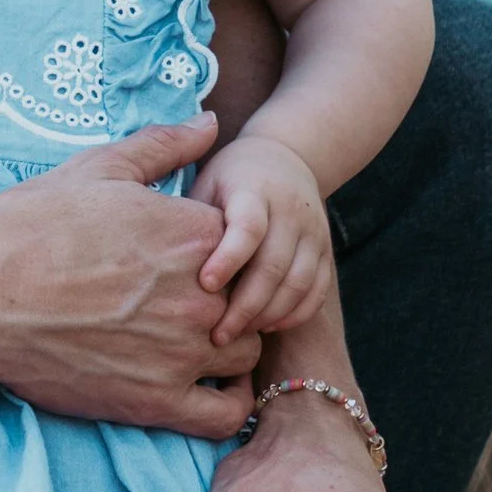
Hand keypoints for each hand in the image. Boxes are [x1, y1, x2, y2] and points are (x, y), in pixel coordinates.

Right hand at [0, 114, 260, 433]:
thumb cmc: (28, 227)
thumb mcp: (96, 170)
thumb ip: (162, 145)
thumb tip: (209, 121)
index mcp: (194, 234)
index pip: (244, 245)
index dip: (218, 251)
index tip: (183, 259)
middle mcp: (201, 294)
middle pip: (250, 299)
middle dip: (226, 297)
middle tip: (180, 299)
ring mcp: (182, 352)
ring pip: (245, 354)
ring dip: (227, 346)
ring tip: (190, 340)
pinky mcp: (157, 401)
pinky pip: (226, 415)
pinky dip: (229, 403)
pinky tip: (208, 387)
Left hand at [191, 132, 332, 342]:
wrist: (286, 157)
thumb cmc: (229, 179)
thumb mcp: (207, 183)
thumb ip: (194, 218)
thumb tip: (164, 265)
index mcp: (255, 190)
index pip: (248, 228)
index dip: (228, 259)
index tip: (205, 286)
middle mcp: (291, 210)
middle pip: (274, 265)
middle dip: (245, 305)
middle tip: (216, 334)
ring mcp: (314, 232)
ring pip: (299, 283)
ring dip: (268, 315)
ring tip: (238, 334)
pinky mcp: (326, 250)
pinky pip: (317, 290)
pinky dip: (294, 314)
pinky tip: (266, 328)